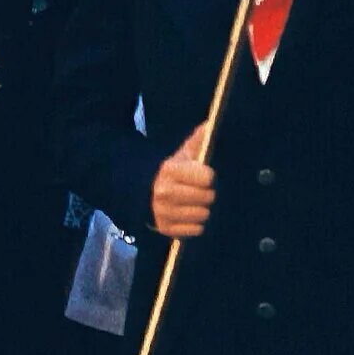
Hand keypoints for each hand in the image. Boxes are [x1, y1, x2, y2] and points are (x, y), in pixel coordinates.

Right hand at [151, 122, 215, 237]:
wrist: (142, 192)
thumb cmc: (170, 172)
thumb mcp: (180, 156)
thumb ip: (196, 142)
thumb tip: (210, 124)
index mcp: (169, 170)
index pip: (206, 178)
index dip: (207, 177)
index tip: (203, 176)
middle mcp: (165, 192)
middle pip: (207, 197)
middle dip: (206, 194)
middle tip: (200, 191)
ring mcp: (164, 212)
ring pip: (202, 214)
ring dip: (202, 209)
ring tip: (194, 203)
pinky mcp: (165, 228)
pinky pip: (195, 230)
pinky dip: (195, 224)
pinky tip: (188, 215)